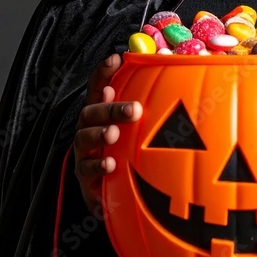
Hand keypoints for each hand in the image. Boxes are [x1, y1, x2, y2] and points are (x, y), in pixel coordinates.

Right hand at [73, 54, 142, 214]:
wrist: (114, 199)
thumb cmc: (129, 156)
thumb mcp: (138, 132)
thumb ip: (150, 110)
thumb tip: (173, 76)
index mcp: (102, 115)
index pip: (98, 88)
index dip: (103, 73)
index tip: (115, 58)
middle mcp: (89, 130)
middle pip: (91, 112)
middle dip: (111, 108)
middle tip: (134, 109)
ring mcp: (84, 154)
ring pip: (83, 138)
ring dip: (99, 134)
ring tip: (114, 134)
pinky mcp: (86, 179)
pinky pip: (86, 170)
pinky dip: (97, 166)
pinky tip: (110, 165)